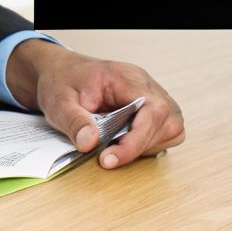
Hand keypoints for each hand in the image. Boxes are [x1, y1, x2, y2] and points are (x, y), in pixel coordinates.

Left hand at [8, 40, 184, 168]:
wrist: (61, 71)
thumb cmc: (63, 81)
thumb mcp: (59, 102)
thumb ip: (74, 122)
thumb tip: (90, 143)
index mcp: (125, 77)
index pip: (152, 109)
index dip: (137, 139)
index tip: (110, 158)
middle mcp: (145, 84)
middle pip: (167, 120)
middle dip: (140, 145)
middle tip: (108, 156)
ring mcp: (150, 94)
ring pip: (171, 127)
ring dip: (147, 145)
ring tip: (116, 149)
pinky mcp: (149, 107)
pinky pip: (165, 129)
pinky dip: (149, 142)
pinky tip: (124, 143)